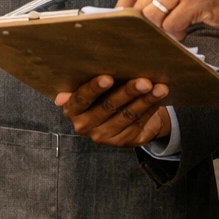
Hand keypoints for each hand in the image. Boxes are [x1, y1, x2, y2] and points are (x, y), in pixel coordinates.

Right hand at [56, 75, 170, 147]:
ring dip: (145, 100)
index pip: (81, 99)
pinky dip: (151, 108)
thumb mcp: (85, 93)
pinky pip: (139, 122)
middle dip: (127, 92)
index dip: (94, 89)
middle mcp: (85, 126)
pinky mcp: (124, 141)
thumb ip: (75, 90)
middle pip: (108, 107)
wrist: (115, 119)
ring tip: (159, 87)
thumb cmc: (99, 96)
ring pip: (127, 115)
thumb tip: (60, 99)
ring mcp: (105, 136)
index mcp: (72, 111)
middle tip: (143, 81)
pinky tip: (159, 97)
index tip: (107, 78)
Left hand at [119, 0, 218, 39]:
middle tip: (147, 35)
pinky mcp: (197, 2)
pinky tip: (183, 33)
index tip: (118, 22)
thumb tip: (137, 14)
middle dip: (140, 23)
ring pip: (154, 15)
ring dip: (159, 30)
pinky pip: (173, 24)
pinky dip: (174, 34)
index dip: (121, 7)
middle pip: (140, 3)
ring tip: (172, 32)